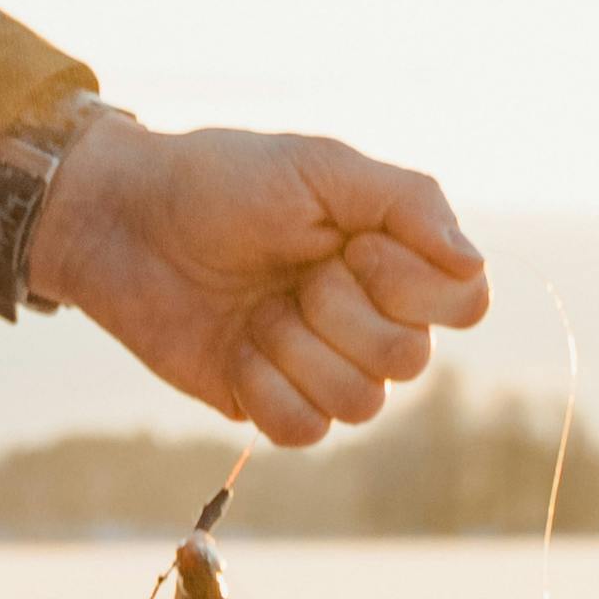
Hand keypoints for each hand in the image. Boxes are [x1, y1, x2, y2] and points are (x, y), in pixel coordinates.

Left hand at [33, 116, 487, 445]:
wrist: (124, 221)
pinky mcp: (268, 401)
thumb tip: (474, 266)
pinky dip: (267, 388)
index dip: (415, 286)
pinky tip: (237, 349)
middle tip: (292, 274)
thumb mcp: (319, 167)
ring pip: (361, 405)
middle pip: (411, 360)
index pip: (465, 303)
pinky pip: (305, 431)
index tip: (355, 244)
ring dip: (298, 351)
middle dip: (342, 314)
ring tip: (257, 310)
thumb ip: (409, 201)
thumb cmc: (219, 181)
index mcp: (393, 256)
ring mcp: (318, 363)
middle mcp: (368, 315)